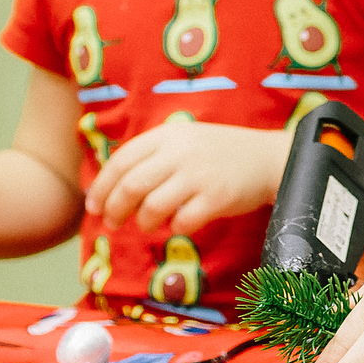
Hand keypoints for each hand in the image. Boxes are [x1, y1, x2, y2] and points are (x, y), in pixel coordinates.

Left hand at [84, 122, 284, 234]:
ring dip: (143, 221)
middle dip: (115, 209)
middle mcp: (180, 152)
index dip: (102, 186)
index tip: (94, 206)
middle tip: (112, 223)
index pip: (122, 160)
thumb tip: (113, 185)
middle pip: (131, 185)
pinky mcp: (217, 197)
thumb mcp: (185, 140)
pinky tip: (178, 225)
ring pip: (153, 206)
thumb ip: (153, 155)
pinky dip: (175, 227)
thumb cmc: (220, 153)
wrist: (269, 158)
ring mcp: (199, 175)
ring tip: (147, 225)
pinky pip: (183, 220)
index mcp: (168, 135)